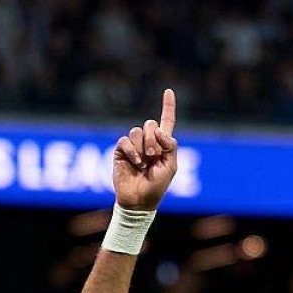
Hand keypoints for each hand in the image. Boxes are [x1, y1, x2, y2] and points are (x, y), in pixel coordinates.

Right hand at [112, 89, 179, 211]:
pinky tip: (135, 163)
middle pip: (150, 124)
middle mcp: (148, 142)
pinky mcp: (121, 151)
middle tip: (153, 156)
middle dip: (153, 139)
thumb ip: (170, 146)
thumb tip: (158, 130)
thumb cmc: (157, 186)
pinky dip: (132, 152)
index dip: (168, 106)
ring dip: (142, 148)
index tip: (168, 91)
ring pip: (137, 131)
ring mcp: (133, 146)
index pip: (166, 121)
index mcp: (163, 144)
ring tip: (143, 163)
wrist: (139, 200)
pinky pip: (125, 141)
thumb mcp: (171, 166)